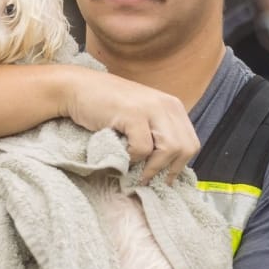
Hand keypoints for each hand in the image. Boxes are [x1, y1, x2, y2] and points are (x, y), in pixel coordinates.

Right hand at [59, 69, 199, 183]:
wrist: (77, 89)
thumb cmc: (106, 107)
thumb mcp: (142, 116)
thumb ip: (157, 133)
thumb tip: (169, 167)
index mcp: (172, 106)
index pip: (191, 143)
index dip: (180, 165)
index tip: (166, 179)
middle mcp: (166, 105)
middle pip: (186, 148)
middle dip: (170, 169)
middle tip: (151, 179)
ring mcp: (151, 108)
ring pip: (169, 150)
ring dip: (152, 167)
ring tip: (136, 173)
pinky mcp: (133, 114)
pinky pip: (143, 149)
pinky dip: (132, 159)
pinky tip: (122, 155)